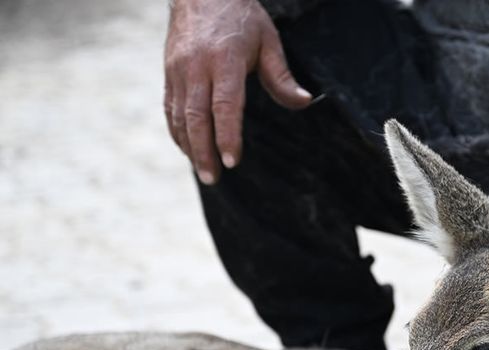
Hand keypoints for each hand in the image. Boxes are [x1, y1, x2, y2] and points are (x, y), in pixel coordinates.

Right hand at [164, 0, 311, 183]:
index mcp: (223, 59)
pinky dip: (177, 132)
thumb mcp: (268, 40)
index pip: (224, 105)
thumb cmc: (241, 16)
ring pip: (179, 116)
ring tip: (203, 172)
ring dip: (190, 147)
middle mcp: (196, 67)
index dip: (227, 135)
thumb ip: (282, 76)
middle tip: (214, 178)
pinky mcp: (168, 72)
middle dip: (204, 151)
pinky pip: (170, 108)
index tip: (232, 161)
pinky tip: (188, 149)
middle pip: (196, 117)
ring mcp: (178, 70)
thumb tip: (304, 102)